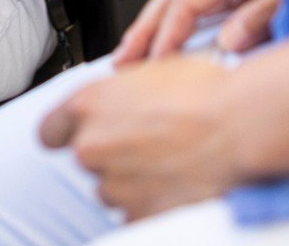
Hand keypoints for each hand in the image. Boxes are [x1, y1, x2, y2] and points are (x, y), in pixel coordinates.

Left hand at [41, 54, 246, 220]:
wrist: (240, 127)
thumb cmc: (204, 93)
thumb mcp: (149, 72)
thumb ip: (117, 93)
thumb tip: (115, 101)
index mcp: (87, 106)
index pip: (49, 131)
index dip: (66, 133)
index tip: (78, 134)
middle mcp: (92, 148)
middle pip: (87, 159)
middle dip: (111, 154)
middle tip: (147, 142)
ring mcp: (114, 186)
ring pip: (111, 189)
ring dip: (131, 180)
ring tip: (168, 162)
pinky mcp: (139, 216)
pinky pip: (135, 212)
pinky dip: (150, 202)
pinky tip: (175, 183)